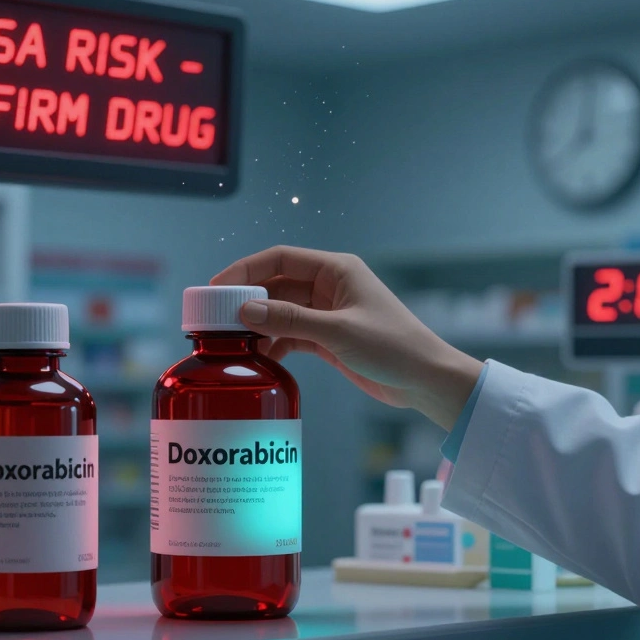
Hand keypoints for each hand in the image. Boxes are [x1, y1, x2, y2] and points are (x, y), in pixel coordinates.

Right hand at [211, 246, 483, 430]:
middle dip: (246, 301)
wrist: (425, 380)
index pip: (279, 259)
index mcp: (336, 270)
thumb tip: (246, 310)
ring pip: (280, 312)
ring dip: (258, 326)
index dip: (245, 270)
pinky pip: (291, 334)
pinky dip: (273, 344)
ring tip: (231, 343)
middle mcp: (329, 286)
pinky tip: (257, 358)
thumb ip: (290, 320)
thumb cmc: (393, 347)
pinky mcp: (328, 338)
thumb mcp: (338, 331)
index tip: (216, 287)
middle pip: (275, 285)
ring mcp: (328, 313)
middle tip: (215, 320)